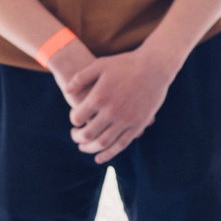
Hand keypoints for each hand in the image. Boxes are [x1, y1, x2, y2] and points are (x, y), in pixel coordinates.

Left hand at [62, 47, 178, 162]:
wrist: (154, 67)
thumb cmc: (125, 63)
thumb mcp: (99, 64)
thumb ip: (80, 78)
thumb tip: (67, 91)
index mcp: (99, 97)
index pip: (77, 117)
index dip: (74, 120)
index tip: (76, 119)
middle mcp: (111, 111)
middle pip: (87, 134)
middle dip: (77, 137)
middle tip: (75, 135)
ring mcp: (126, 120)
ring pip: (103, 143)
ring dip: (90, 148)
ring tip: (83, 147)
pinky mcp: (138, 125)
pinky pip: (121, 144)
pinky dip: (109, 154)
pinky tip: (100, 157)